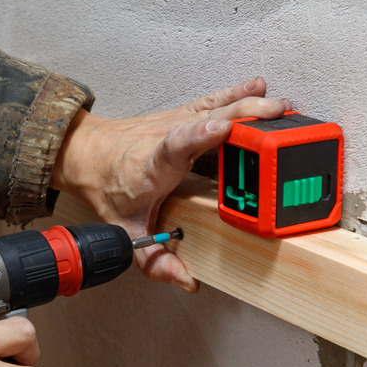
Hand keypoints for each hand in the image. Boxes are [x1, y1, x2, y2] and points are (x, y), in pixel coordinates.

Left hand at [51, 77, 290, 291]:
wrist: (88, 154)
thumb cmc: (108, 186)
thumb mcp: (126, 229)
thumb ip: (153, 258)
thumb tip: (185, 279)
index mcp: (154, 166)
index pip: (175, 146)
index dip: (199, 136)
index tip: (222, 129)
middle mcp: (168, 138)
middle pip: (206, 121)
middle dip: (241, 118)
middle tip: (273, 117)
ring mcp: (177, 123)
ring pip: (214, 109)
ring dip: (247, 105)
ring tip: (279, 106)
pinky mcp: (184, 116)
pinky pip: (214, 103)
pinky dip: (237, 94)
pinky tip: (259, 87)